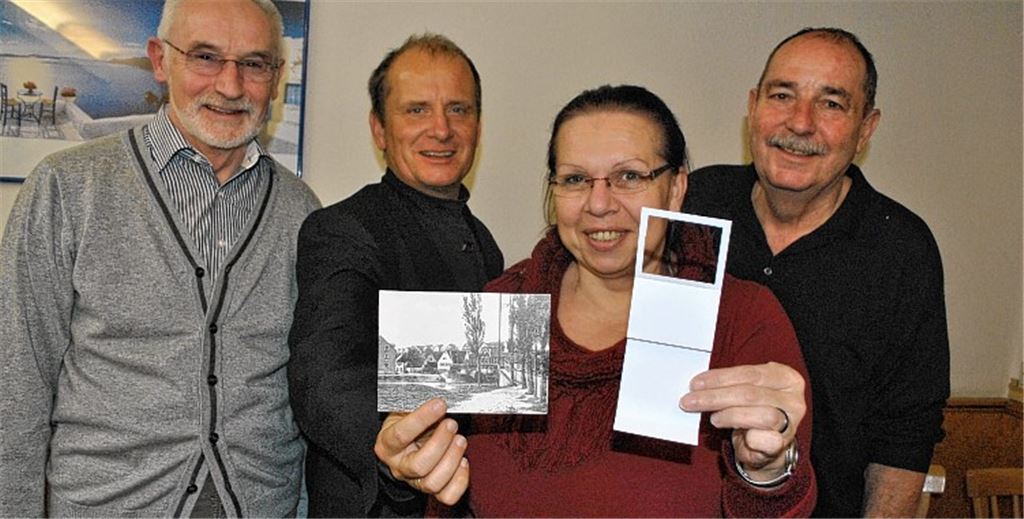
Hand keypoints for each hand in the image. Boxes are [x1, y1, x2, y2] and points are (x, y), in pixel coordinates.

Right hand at [374, 398, 469, 504]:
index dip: (422, 419)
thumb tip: (439, 399)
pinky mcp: (432, 489)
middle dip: (440, 443)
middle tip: (451, 424)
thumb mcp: (406, 410)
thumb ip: (418, 406)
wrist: (407, 440)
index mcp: (387, 444)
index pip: (401, 435)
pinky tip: (464, 461)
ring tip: (460, 440)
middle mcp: (399, 466)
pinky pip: (447, 495)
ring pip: (433, 483)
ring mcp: (415, 480)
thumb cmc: (408, 423)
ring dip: (452, 460)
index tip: (440, 404)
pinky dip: (460, 480)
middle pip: (419, 465)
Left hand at [679, 362, 805, 478]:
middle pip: (750, 394)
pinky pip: (767, 440)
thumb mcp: (745, 391)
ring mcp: (791, 422)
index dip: (720, 378)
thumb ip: (730, 385)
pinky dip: (750, 438)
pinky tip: (738, 436)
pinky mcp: (784, 444)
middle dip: (716, 397)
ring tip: (713, 418)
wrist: (767, 445)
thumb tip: (698, 385)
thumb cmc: (753, 411)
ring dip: (730, 415)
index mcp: (785, 377)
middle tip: (690, 401)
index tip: (695, 383)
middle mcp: (793, 398)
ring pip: (760, 415)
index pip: (749, 373)